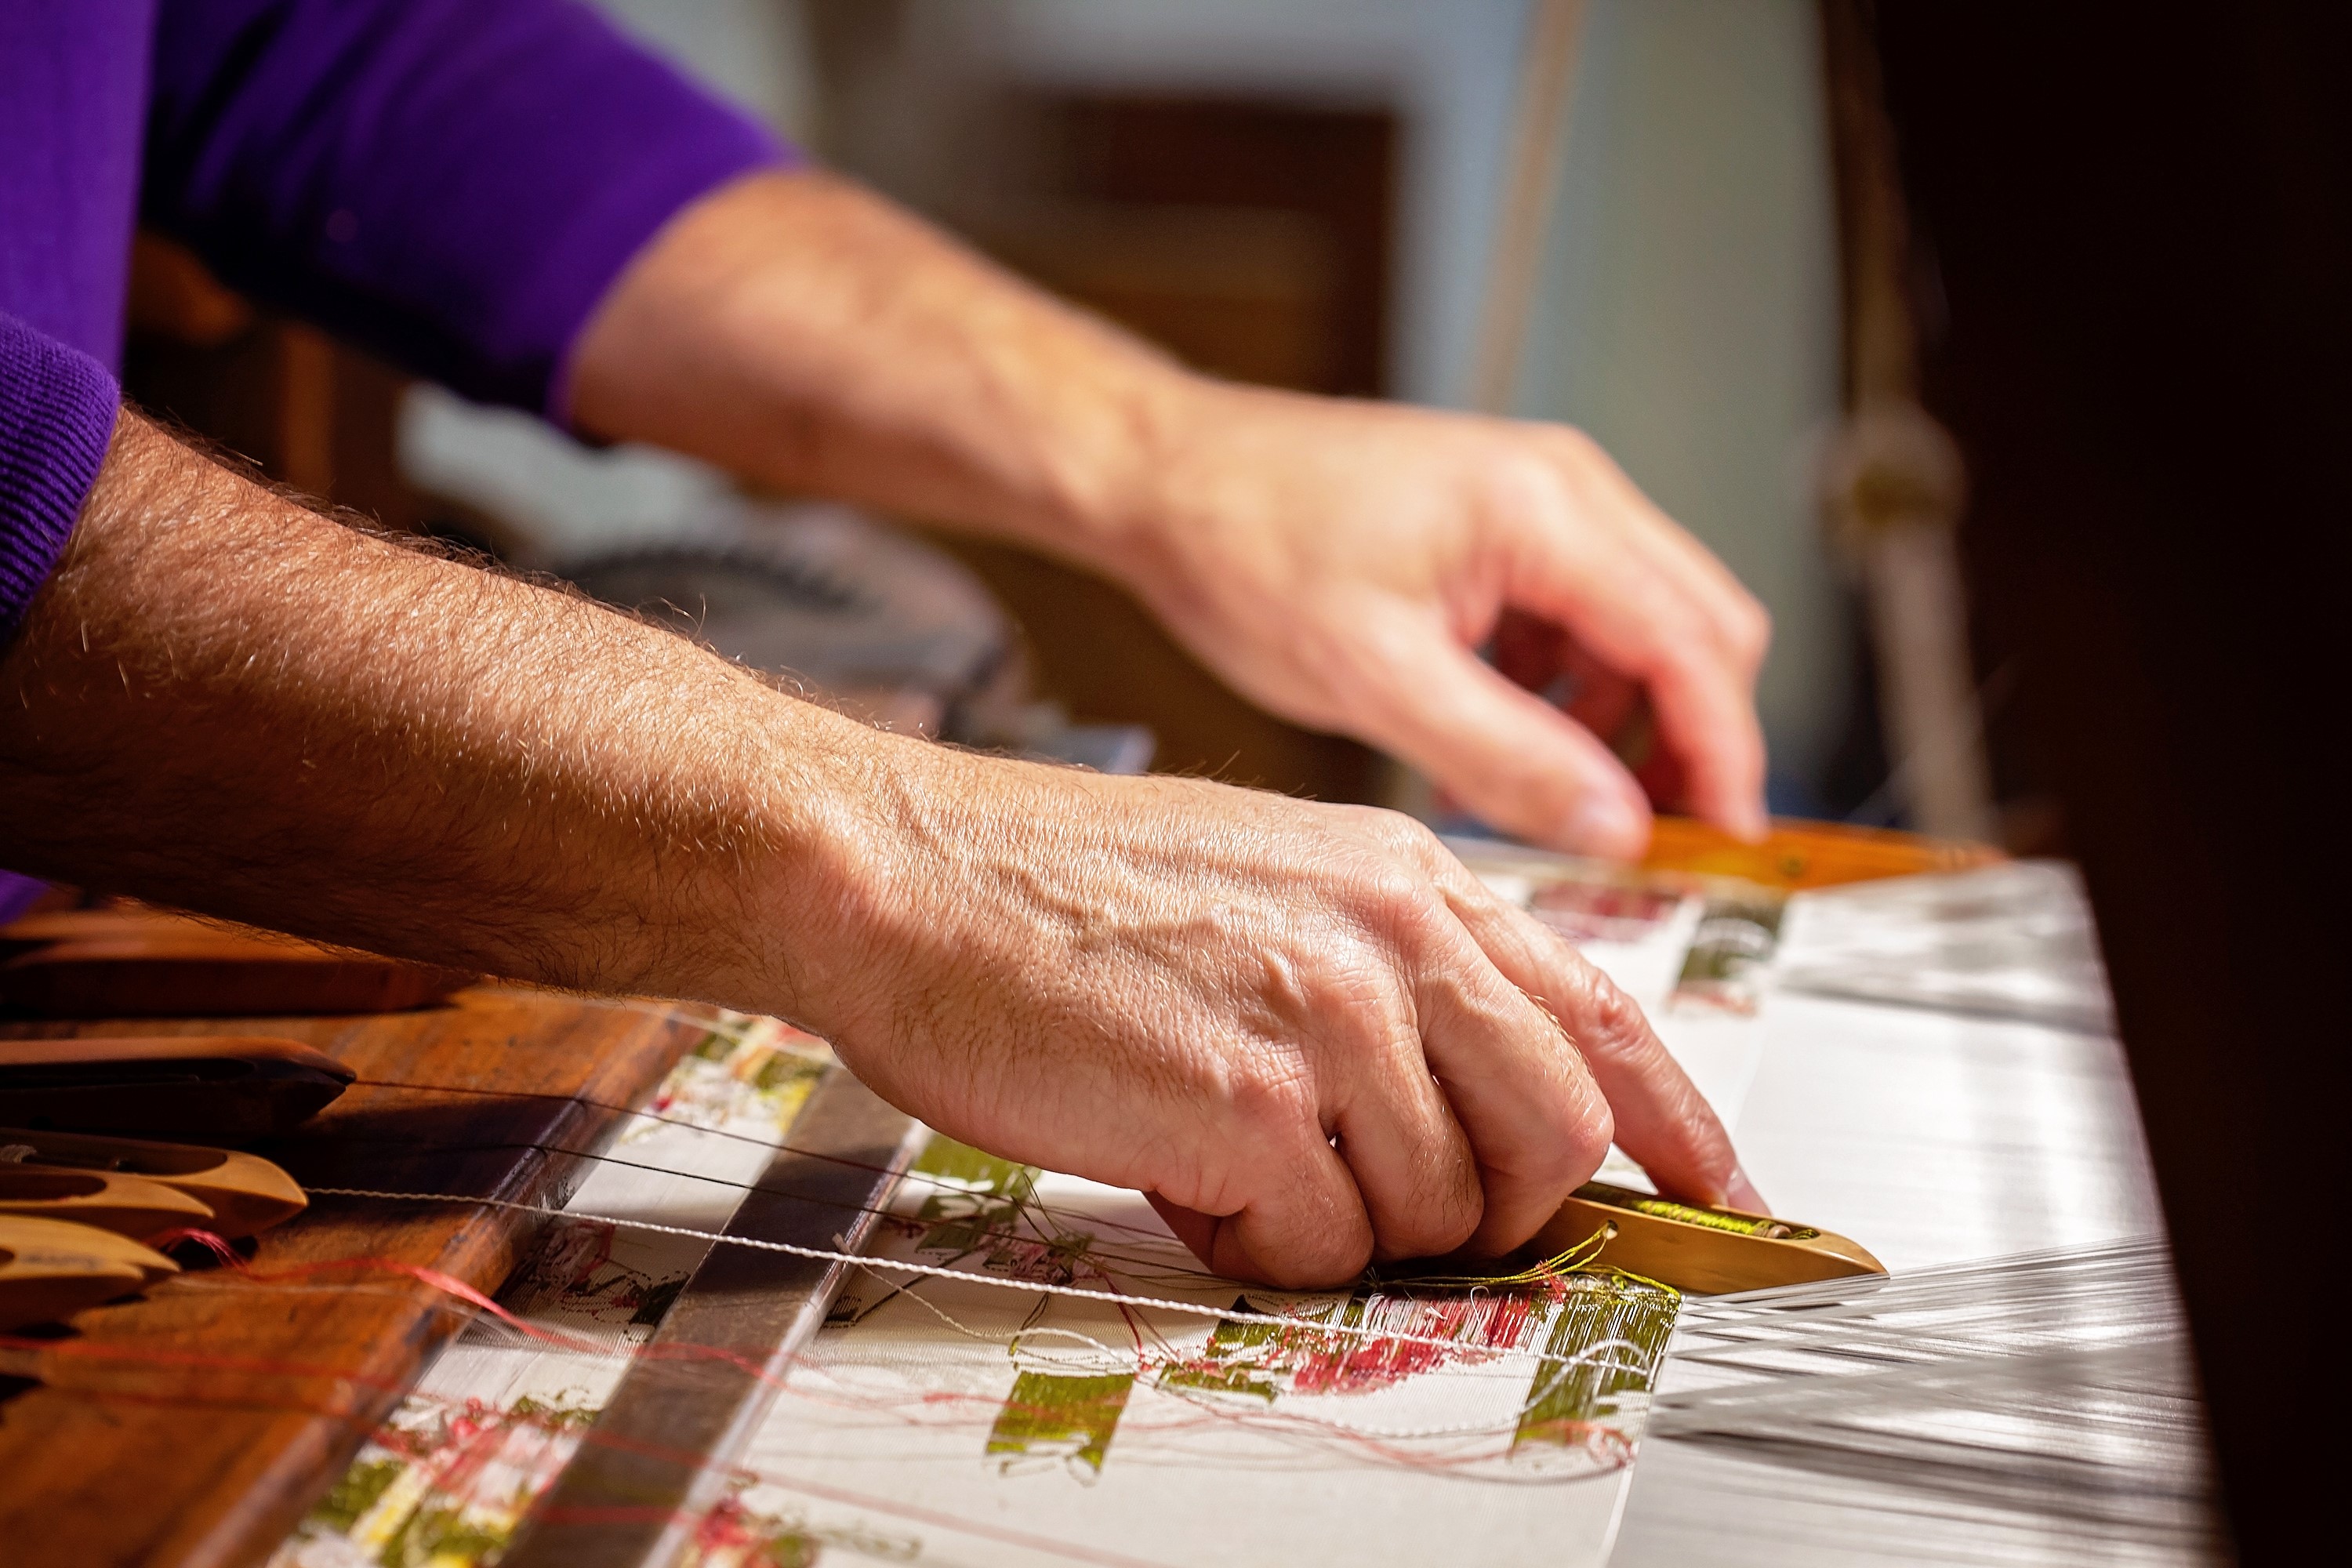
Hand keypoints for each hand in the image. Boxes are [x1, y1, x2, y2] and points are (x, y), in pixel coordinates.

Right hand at [783, 738, 1753, 1286]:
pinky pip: (1324, 1246)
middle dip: (1493, 1208)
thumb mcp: (1270, 879)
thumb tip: (1470, 1096)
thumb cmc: (1055, 886)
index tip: (1721, 1191)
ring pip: (1440, 1209)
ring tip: (1231, 1154)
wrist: (902, 872)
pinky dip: (1258, 1242)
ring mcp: (1328, 1015)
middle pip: (1558, 1137)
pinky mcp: (1251, 1101)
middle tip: (1398, 1209)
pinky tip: (1182, 1171)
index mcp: (1407, 876)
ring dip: (1343, 1220)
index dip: (1681, 1123)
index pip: (1603, 1011)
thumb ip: (1391, 968)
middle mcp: (1391, 934)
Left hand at [1104, 382, 1771, 856]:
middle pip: (1694, 630)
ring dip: (1612, 724)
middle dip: (1683, 740)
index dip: (1724, 752)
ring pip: (1638, 632)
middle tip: (1641, 837)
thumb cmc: (1244, 548)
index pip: (1694, 642)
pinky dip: (1556, 696)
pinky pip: (1573, 622)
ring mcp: (1535, 504)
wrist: (1165, 479)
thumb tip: (1618, 829)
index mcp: (1546, 510)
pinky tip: (1485, 750)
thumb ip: (1506, 758)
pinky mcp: (1499, 530)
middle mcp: (1562, 491)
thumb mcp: (1374, 678)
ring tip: (1535, 799)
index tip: (1725, 839)